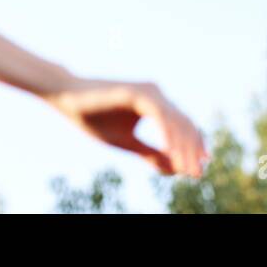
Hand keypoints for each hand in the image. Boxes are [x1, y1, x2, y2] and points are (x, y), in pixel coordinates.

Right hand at [46, 79, 207, 176]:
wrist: (68, 100)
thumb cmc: (95, 119)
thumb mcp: (127, 143)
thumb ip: (151, 154)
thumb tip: (176, 170)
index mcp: (157, 105)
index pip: (183, 127)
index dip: (193, 149)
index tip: (198, 172)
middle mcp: (157, 95)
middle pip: (184, 124)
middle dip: (192, 151)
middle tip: (197, 175)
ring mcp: (148, 91)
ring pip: (174, 120)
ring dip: (182, 146)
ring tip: (186, 168)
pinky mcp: (137, 92)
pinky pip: (158, 114)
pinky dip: (166, 133)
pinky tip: (170, 151)